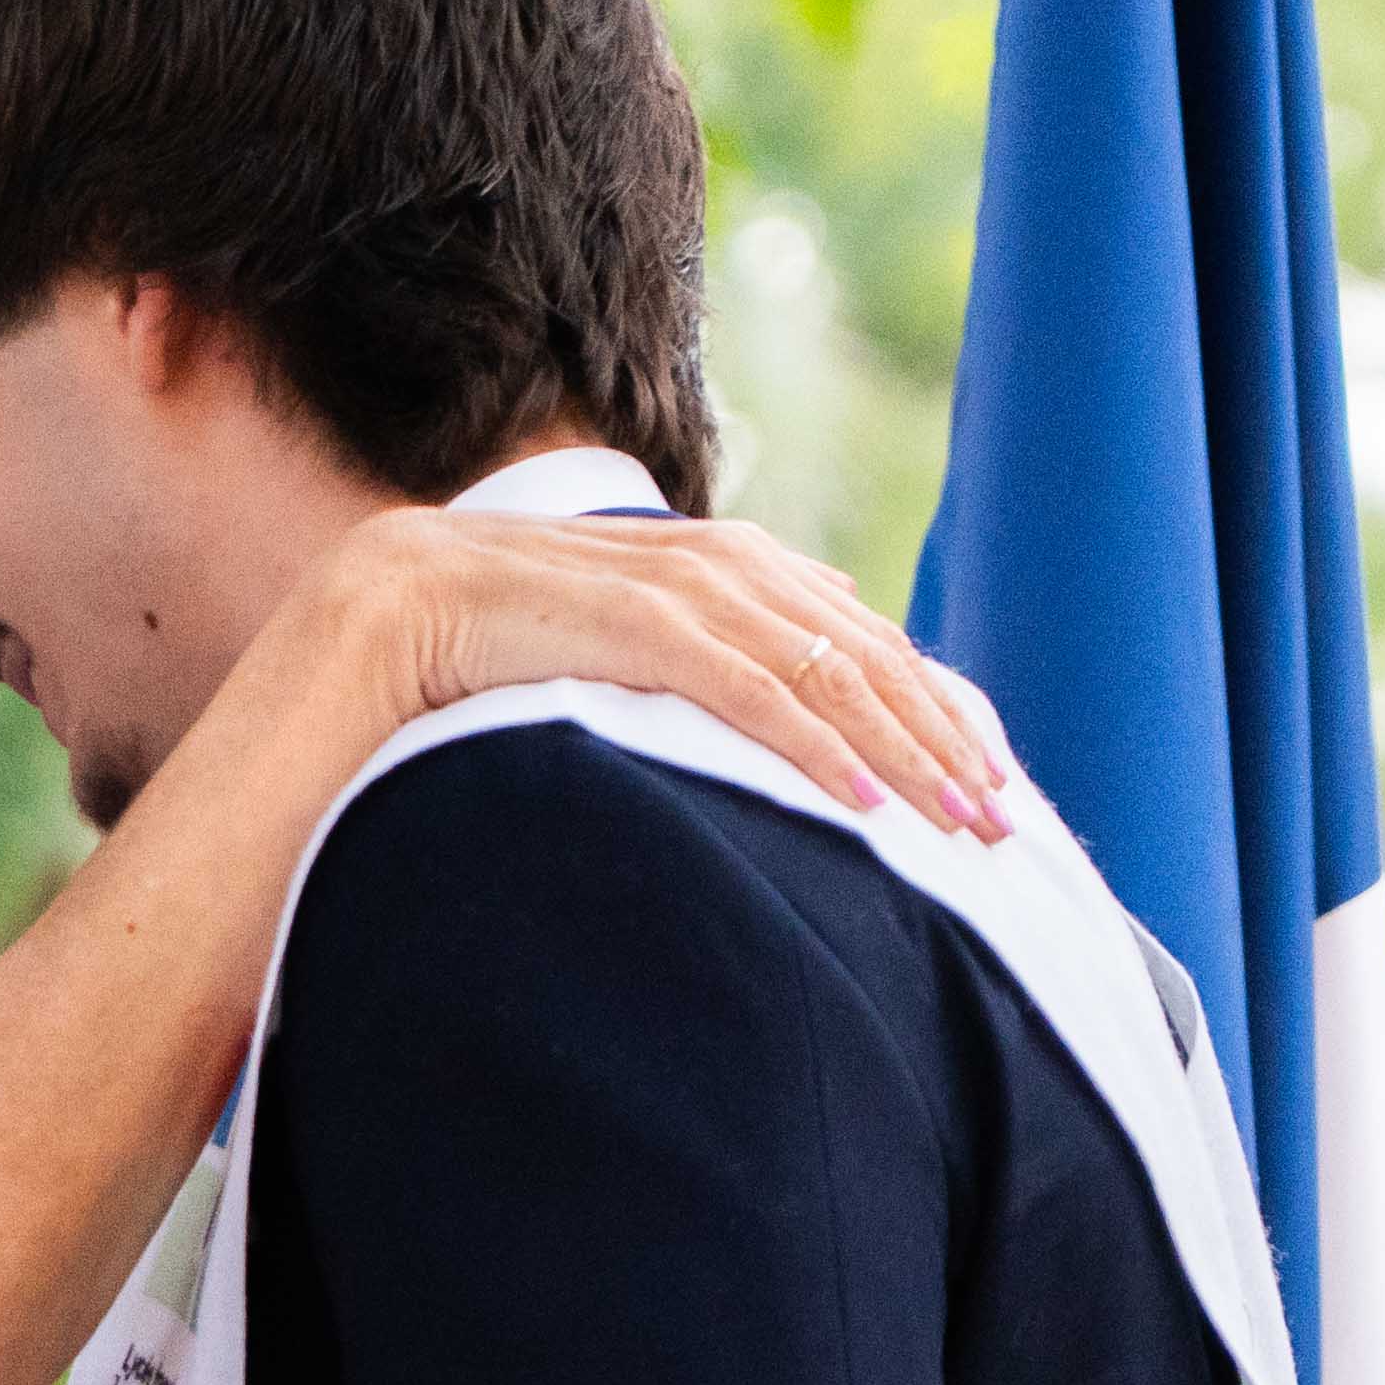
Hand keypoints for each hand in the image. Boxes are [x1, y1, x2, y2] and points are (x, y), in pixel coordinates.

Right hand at [311, 501, 1019, 835]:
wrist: (380, 611)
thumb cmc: (497, 643)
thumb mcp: (627, 639)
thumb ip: (715, 640)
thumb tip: (809, 643)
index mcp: (724, 563)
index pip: (861, 641)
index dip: (932, 712)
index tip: (985, 783)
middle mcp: (717, 562)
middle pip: (867, 655)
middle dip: (943, 740)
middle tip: (1004, 820)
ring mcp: (678, 586)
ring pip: (828, 672)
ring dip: (906, 752)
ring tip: (963, 822)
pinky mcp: (636, 623)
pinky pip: (752, 691)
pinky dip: (818, 745)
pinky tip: (866, 801)